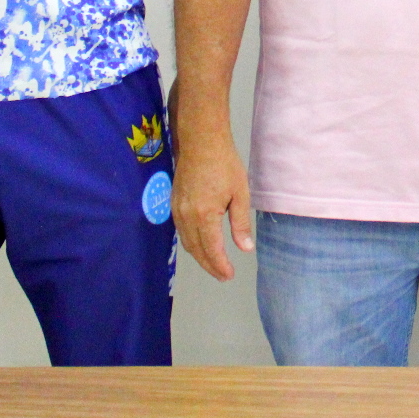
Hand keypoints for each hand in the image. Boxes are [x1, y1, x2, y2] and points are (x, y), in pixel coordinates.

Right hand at [173, 126, 253, 279]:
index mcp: (204, 215)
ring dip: (199, 256)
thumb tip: (245, 248)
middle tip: (222, 275)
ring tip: (214, 264)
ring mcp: (177, 210)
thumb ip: (240, 223)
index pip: (212, 250)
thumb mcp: (240, 193)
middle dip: (209, 265)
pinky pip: (181, 231)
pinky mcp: (174, 203)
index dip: (220, 266)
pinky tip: (201, 244)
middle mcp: (186, 216)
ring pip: (186, 242)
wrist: (201, 142)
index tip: (228, 275)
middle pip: (196, 250)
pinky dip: (191, 243)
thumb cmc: (224, 164)